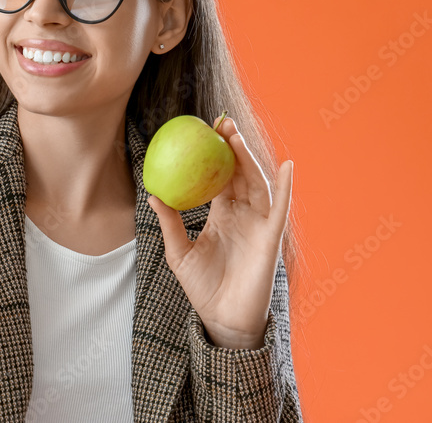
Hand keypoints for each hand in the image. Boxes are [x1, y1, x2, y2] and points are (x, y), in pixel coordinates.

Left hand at [146, 116, 293, 349]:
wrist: (222, 319)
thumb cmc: (202, 288)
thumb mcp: (179, 252)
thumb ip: (170, 223)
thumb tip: (153, 193)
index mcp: (222, 215)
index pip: (220, 177)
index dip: (214, 153)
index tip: (203, 129)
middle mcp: (243, 215)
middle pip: (240, 172)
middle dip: (232, 146)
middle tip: (219, 121)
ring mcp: (259, 224)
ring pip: (256, 182)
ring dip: (248, 157)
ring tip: (234, 135)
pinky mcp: (272, 237)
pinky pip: (280, 207)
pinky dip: (285, 186)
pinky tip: (286, 165)